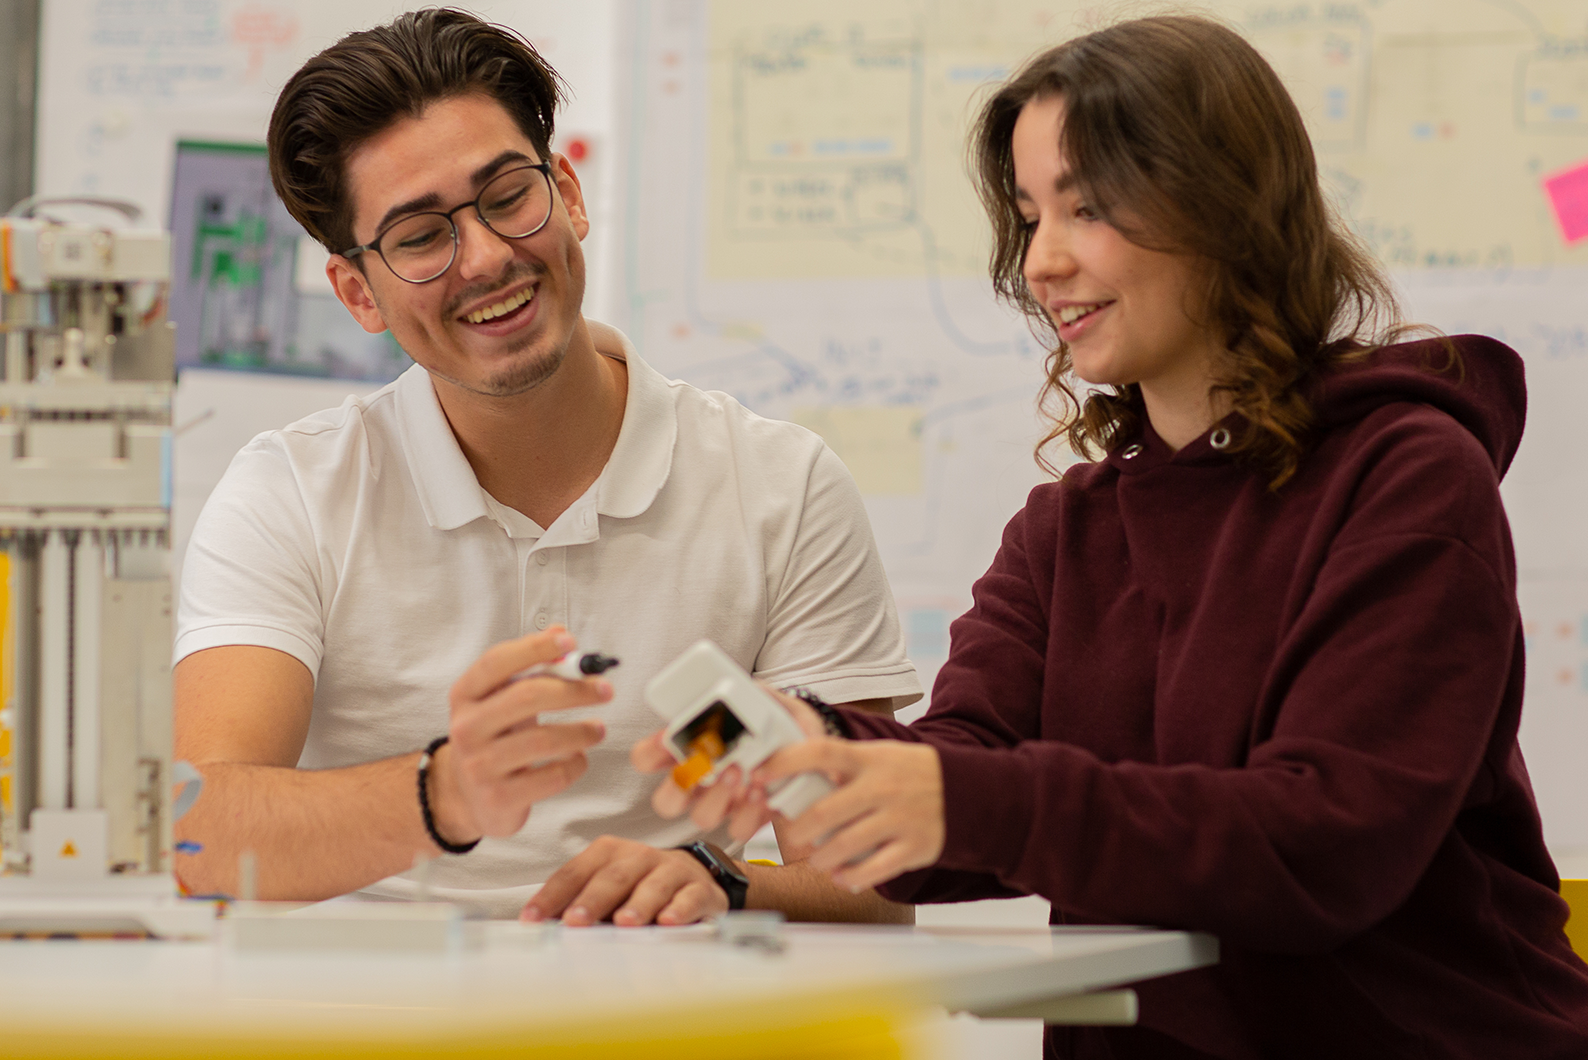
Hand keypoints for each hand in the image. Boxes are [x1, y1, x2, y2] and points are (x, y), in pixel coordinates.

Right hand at [430, 627, 610, 844]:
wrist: (468, 795)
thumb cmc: (494, 737)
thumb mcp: (501, 698)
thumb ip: (530, 665)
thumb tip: (560, 632)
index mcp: (465, 695)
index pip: (497, 661)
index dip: (535, 648)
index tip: (570, 642)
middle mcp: (467, 727)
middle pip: (527, 696)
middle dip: (574, 690)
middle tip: (604, 690)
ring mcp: (480, 765)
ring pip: (543, 740)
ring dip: (581, 731)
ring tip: (598, 729)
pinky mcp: (499, 797)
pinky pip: (551, 776)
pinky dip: (574, 764)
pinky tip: (578, 758)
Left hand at [521, 835, 728, 925]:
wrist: (693, 879)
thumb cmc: (639, 888)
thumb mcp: (607, 891)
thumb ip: (578, 905)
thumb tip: (542, 927)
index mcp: (608, 853)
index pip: (575, 873)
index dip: (552, 896)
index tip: (533, 919)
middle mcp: (638, 856)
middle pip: (612, 877)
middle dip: (592, 900)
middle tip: (575, 921)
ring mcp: (670, 870)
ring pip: (653, 885)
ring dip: (637, 904)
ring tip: (624, 923)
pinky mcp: (699, 888)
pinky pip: (689, 897)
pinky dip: (679, 909)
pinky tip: (668, 921)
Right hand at [630, 688, 822, 835]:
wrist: (818, 752)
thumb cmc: (784, 723)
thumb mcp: (770, 699)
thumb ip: (754, 693)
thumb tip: (742, 693)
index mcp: (692, 749)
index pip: (647, 758)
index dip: (650, 752)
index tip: (668, 737)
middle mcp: (701, 781)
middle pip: (665, 801)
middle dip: (679, 786)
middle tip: (704, 762)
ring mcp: (725, 803)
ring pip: (701, 817)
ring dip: (718, 797)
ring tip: (740, 772)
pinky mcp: (751, 819)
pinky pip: (740, 830)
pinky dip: (750, 813)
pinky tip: (764, 792)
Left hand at [756, 739, 944, 892]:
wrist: (971, 792)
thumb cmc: (912, 774)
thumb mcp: (879, 756)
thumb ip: (841, 764)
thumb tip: (788, 775)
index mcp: (870, 759)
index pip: (821, 751)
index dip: (785, 761)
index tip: (759, 775)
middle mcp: (883, 787)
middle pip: (825, 810)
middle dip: (798, 828)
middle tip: (792, 834)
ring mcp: (900, 818)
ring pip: (845, 845)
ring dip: (821, 857)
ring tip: (818, 858)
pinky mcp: (914, 847)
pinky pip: (874, 869)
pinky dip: (851, 877)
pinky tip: (841, 876)